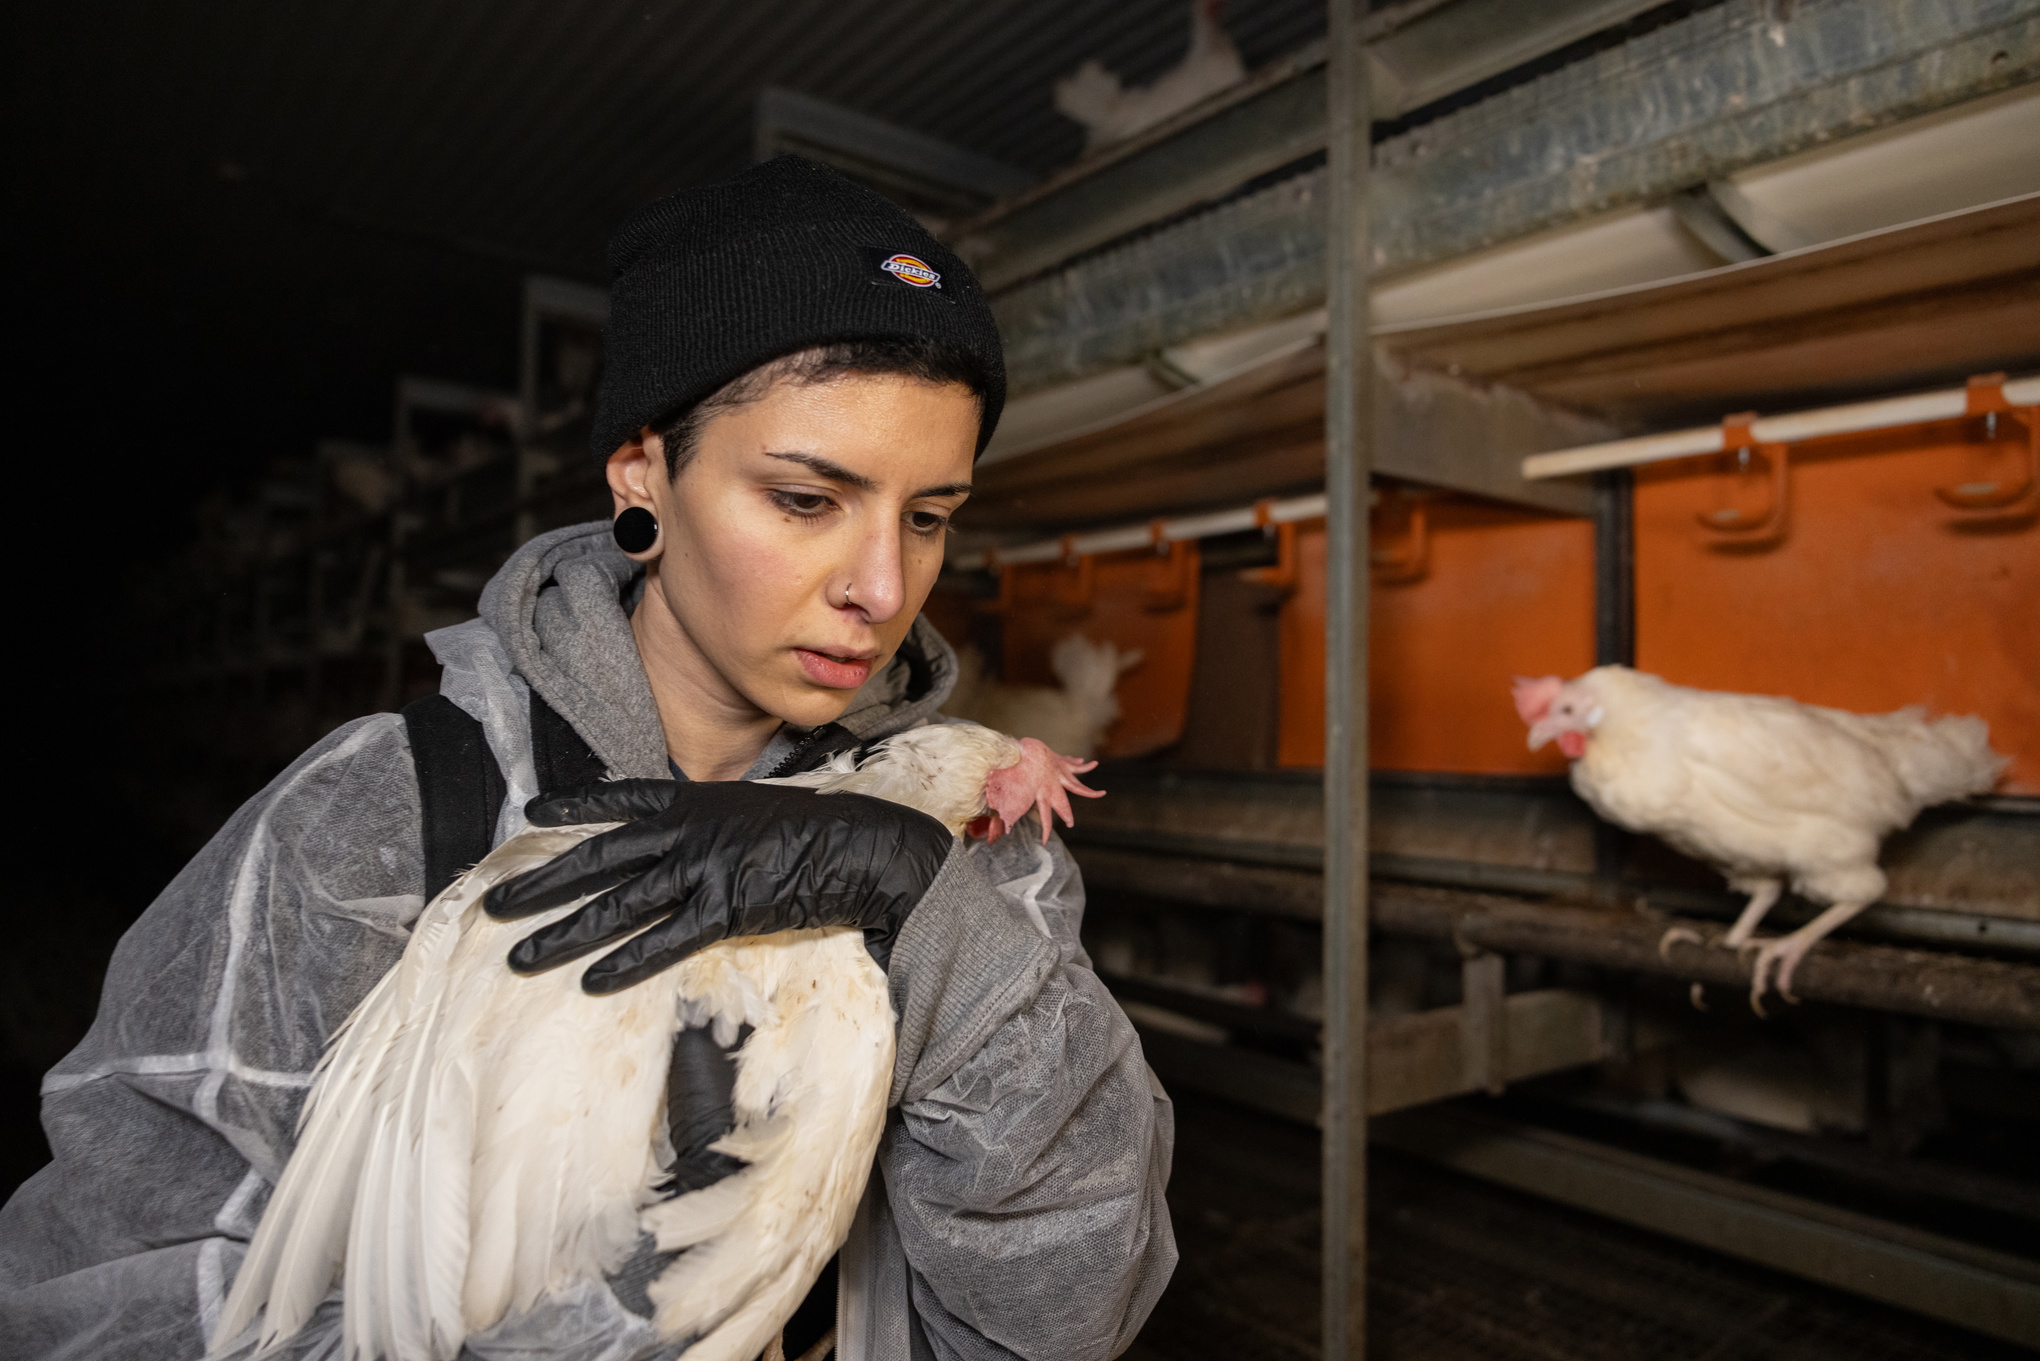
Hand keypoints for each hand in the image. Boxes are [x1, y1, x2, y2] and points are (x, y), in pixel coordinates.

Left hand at [484, 779, 951, 992]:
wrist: (868, 846)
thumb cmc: (821, 833)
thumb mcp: (756, 812)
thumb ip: (715, 826)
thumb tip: (687, 842)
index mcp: (697, 801)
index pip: (620, 801)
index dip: (573, 806)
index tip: (530, 813)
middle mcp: (690, 830)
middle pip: (600, 859)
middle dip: (542, 884)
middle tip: (494, 905)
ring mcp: (705, 868)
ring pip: (619, 904)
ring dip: (565, 931)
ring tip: (520, 954)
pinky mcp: (727, 909)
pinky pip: (665, 941)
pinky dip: (625, 963)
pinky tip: (590, 982)